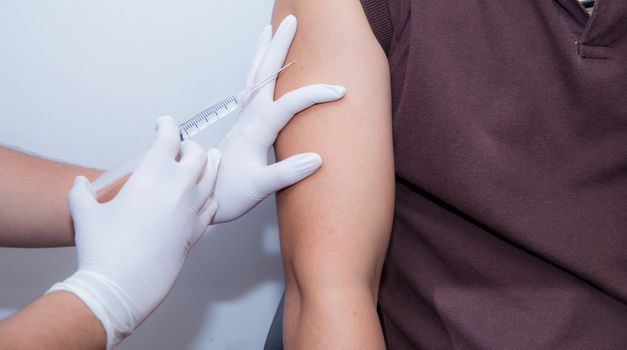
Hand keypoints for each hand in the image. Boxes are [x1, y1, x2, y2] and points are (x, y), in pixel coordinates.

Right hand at [48, 117, 219, 348]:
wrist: (122, 285)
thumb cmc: (103, 250)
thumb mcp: (85, 214)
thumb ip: (80, 193)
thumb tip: (79, 183)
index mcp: (153, 175)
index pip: (169, 138)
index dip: (168, 126)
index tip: (164, 123)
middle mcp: (178, 188)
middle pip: (197, 155)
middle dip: (190, 146)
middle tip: (182, 147)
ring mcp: (191, 210)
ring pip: (211, 178)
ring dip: (210, 165)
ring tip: (210, 158)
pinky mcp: (196, 231)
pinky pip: (211, 208)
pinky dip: (211, 197)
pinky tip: (208, 197)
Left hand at [213, 15, 346, 222]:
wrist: (204, 198)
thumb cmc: (228, 194)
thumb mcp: (258, 188)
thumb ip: (286, 173)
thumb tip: (316, 158)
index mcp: (255, 131)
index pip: (288, 104)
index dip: (315, 95)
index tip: (340, 91)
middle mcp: (248, 119)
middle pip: (264, 74)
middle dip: (279, 46)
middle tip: (290, 22)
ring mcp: (244, 120)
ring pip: (254, 76)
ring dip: (264, 52)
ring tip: (270, 31)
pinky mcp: (243, 125)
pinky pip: (251, 88)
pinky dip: (257, 70)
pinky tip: (262, 70)